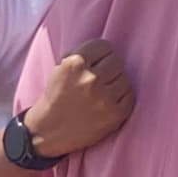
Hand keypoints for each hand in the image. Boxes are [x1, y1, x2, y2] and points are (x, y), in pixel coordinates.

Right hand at [24, 41, 133, 160]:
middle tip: (97, 81)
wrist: (48, 131)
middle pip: (116, 61)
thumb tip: (109, 48)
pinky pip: (129, 95)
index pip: (105, 45)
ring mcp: (104, 97)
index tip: (95, 64)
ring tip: (101, 93)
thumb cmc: (57, 95)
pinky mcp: (115, 114)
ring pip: (125, 77)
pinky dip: (121, 99)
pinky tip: (107, 104)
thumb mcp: (61, 67)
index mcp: (75, 63)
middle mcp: (91, 78)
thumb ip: (84, 55)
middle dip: (108, 69)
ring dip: (115, 83)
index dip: (100, 55)